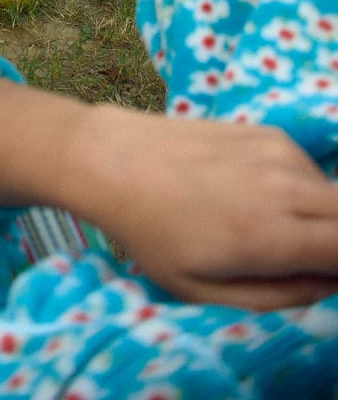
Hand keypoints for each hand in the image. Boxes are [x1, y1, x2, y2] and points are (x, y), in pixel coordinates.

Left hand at [74, 106, 337, 310]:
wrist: (111, 157)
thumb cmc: (151, 233)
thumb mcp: (204, 289)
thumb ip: (278, 296)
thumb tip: (329, 285)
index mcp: (271, 235)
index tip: (320, 274)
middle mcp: (286, 186)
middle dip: (335, 239)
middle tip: (298, 255)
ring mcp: (277, 151)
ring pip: (332, 191)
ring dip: (322, 215)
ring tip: (270, 228)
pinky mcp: (265, 130)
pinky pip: (305, 166)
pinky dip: (299, 187)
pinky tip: (253, 194)